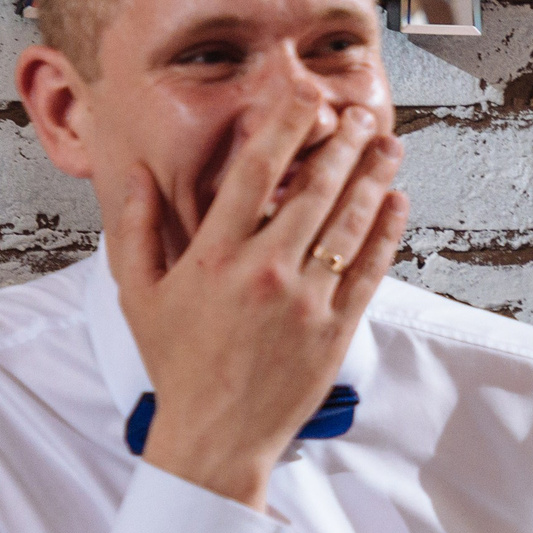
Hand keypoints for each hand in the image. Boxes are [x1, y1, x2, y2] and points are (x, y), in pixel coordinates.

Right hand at [104, 92, 408, 509]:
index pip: (254, 174)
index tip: (302, 96)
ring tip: (388, 146)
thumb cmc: (175, 364)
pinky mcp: (336, 328)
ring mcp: (306, 300)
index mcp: (215, 257)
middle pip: (313, 191)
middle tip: (361, 114)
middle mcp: (265, 271)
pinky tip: (396, 202)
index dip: (283, 127)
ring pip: (348, 224)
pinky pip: (369, 270)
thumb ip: (135, 228)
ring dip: (372, 179)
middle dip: (341, 146)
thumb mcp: (138, 294)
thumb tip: (135, 172)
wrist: (216, 435)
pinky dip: (386, 233)